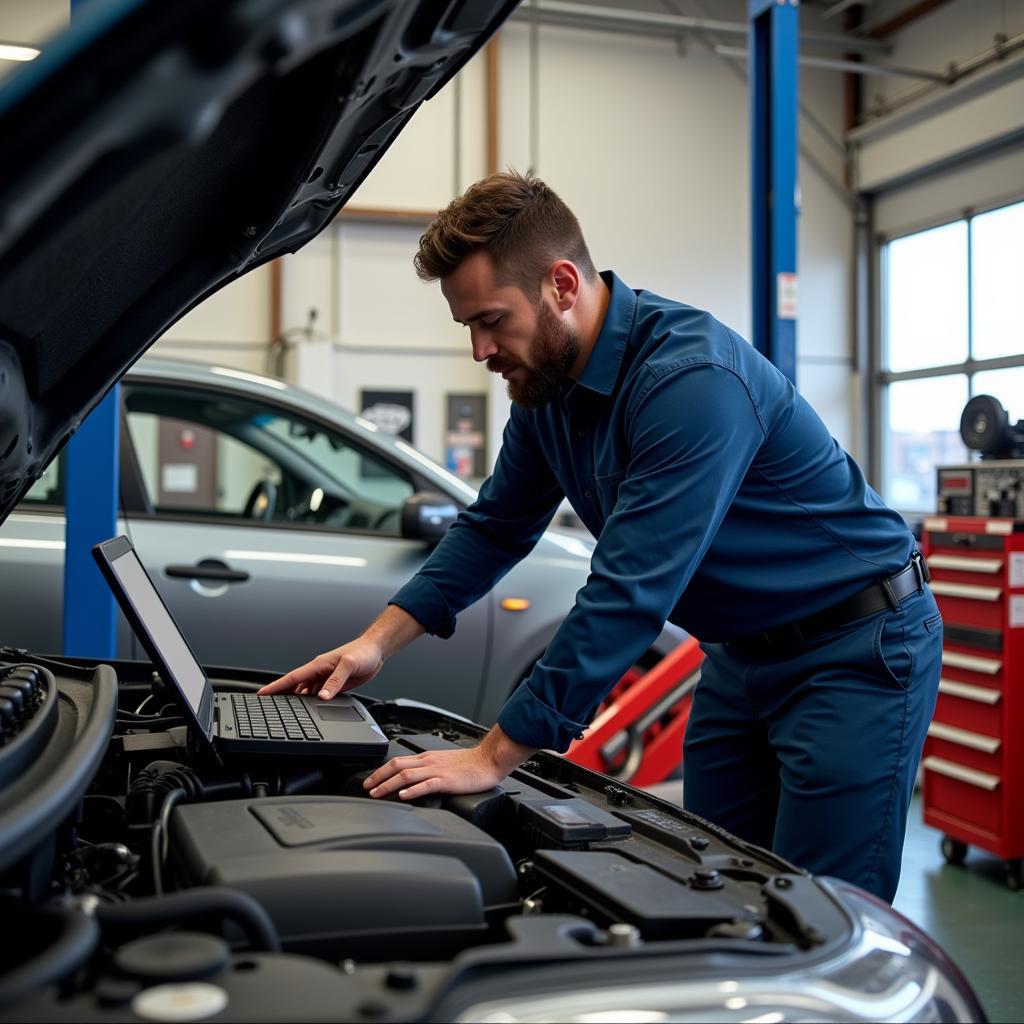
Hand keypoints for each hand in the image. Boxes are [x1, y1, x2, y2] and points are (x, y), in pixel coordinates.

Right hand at [257, 638, 383, 699]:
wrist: (376, 650)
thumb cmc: (363, 652)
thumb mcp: (349, 665)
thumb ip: (335, 680)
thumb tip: (323, 696)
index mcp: (319, 665)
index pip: (293, 677)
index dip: (277, 686)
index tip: (262, 693)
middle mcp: (320, 671)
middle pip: (296, 685)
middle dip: (282, 694)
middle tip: (269, 706)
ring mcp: (327, 678)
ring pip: (307, 691)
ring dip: (297, 700)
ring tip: (286, 710)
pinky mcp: (335, 683)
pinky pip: (319, 694)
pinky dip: (312, 701)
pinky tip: (310, 708)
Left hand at [364, 725, 536, 800]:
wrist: (488, 760)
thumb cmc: (470, 764)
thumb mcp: (444, 763)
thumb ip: (429, 770)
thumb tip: (414, 781)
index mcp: (427, 758)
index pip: (398, 761)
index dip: (381, 771)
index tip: (370, 780)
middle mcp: (428, 762)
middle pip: (397, 766)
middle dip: (378, 777)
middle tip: (366, 787)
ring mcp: (437, 770)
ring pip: (406, 775)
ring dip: (388, 784)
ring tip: (377, 793)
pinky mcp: (446, 780)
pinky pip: (425, 784)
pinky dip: (412, 790)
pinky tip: (403, 796)